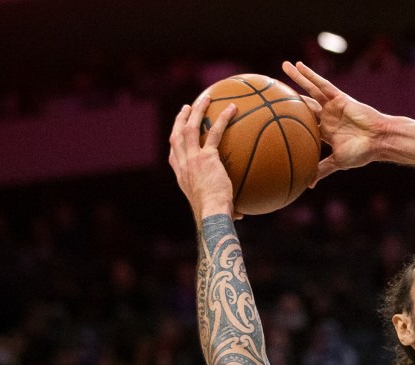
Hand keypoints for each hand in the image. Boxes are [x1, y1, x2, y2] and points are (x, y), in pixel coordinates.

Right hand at [167, 95, 237, 220]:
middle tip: (187, 107)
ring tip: (206, 97)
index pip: (174, 154)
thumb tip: (241, 214)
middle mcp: (182, 164)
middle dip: (180, 119)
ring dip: (197, 110)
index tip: (177, 132)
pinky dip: (223, 118)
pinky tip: (233, 108)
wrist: (211, 213)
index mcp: (181, 176)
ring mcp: (192, 159)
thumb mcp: (217, 209)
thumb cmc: (215, 215)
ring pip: (190, 128)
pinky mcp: (206, 157)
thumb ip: (228, 207)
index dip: (175, 141)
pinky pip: (214, 132)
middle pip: (176, 135)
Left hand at [283, 61, 393, 184]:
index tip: (276, 116)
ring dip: (298, 78)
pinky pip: (322, 84)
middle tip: (274, 89)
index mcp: (326, 132)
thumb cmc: (362, 152)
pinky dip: (310, 75)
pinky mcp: (340, 97)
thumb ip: (322, 169)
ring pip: (311, 90)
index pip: (305, 124)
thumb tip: (308, 184)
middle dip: (291, 97)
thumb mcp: (338, 161)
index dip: (292, 120)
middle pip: (305, 104)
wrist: (380, 140)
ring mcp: (333, 106)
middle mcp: (328, 117)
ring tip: (284, 65)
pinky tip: (299, 65)